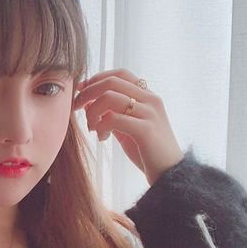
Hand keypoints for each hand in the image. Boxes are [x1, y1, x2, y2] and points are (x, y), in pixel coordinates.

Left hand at [73, 68, 184, 185]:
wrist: (171, 173)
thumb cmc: (147, 150)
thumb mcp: (126, 128)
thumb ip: (111, 113)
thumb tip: (87, 102)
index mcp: (148, 96)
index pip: (120, 74)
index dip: (96, 78)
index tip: (80, 89)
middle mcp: (150, 100)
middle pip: (112, 82)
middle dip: (88, 92)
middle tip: (76, 107)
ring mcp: (150, 113)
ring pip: (110, 97)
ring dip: (93, 111)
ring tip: (91, 126)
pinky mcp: (146, 130)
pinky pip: (114, 118)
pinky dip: (101, 125)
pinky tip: (101, 137)